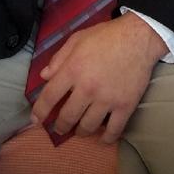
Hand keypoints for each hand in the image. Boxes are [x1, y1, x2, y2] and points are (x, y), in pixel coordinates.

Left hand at [30, 13, 167, 143]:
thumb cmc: (106, 36)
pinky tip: (102, 138)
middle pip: (67, 117)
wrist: (138, 37)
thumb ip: (59, 58)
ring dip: (81, 132)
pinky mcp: (125, 106)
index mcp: (73, 69)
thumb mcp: (78, 39)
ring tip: (79, 130)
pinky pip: (113, 130)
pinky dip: (106, 138)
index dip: (39, 112)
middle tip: (59, 128)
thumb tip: (44, 76)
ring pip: (88, 127)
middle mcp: (87, 88)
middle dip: (60, 126)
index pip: (50, 97)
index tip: (35, 121)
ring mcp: (107, 99)